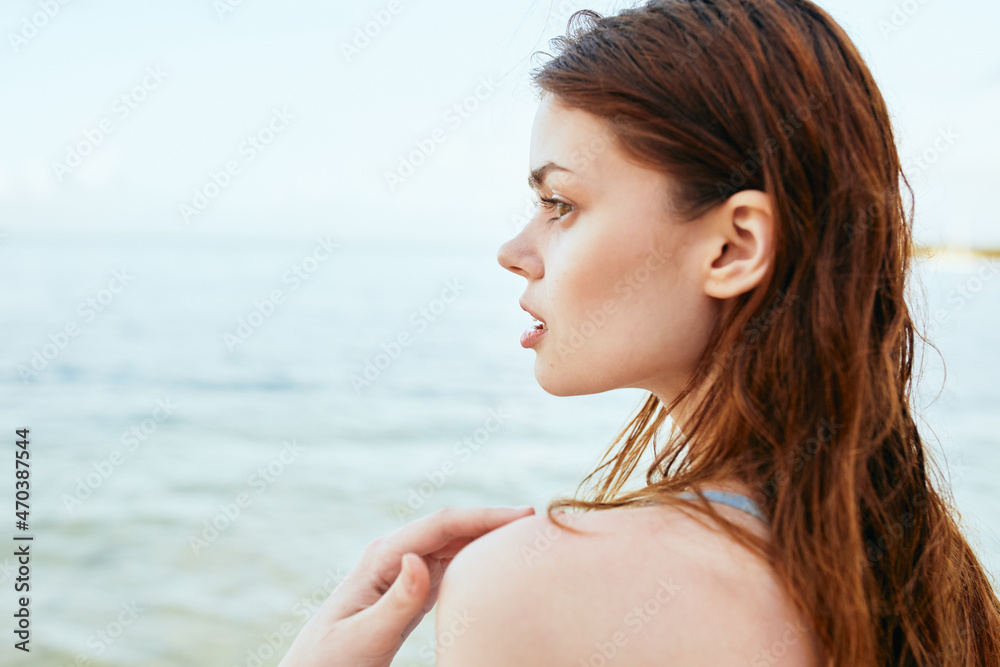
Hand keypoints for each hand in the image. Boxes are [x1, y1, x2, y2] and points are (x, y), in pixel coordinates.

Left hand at [278, 505, 535, 666]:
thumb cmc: (330, 663)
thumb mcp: (364, 639)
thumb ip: (396, 603)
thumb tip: (418, 559)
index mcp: (382, 558)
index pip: (442, 525)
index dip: (485, 516)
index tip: (526, 515)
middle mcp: (393, 555)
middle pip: (452, 527)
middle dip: (492, 520)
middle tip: (539, 524)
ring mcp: (402, 569)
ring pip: (453, 542)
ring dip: (486, 536)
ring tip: (526, 538)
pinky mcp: (409, 587)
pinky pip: (449, 562)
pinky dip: (475, 557)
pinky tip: (496, 562)